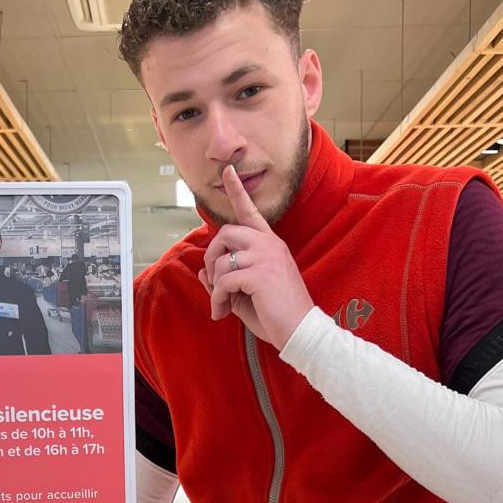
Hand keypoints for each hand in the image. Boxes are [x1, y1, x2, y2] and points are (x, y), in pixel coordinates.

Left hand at [199, 164, 313, 348]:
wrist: (300, 332)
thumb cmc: (276, 314)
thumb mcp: (244, 295)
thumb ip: (224, 281)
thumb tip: (202, 273)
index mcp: (270, 245)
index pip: (250, 212)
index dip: (237, 190)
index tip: (227, 170)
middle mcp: (269, 244)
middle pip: (225, 233)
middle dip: (211, 258)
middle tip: (214, 283)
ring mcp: (265, 257)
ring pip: (221, 259)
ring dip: (215, 286)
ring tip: (222, 305)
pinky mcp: (260, 274)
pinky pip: (223, 280)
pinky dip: (217, 299)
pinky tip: (223, 312)